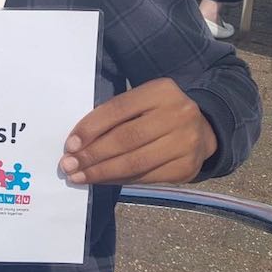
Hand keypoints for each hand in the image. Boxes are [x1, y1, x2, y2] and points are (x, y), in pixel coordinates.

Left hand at [58, 78, 216, 184]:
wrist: (203, 129)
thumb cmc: (159, 113)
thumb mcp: (142, 101)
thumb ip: (116, 115)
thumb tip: (78, 143)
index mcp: (161, 91)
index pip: (118, 109)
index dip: (91, 128)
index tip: (70, 144)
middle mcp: (178, 115)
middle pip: (126, 139)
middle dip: (92, 155)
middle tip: (68, 165)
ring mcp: (185, 143)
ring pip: (134, 162)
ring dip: (101, 172)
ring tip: (79, 176)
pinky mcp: (186, 168)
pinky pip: (145, 177)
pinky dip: (119, 180)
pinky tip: (102, 180)